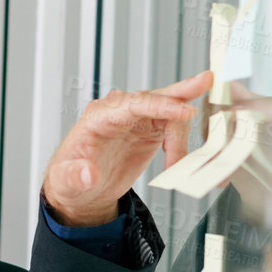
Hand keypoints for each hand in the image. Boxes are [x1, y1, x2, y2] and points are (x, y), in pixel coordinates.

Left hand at [42, 71, 213, 225]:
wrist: (81, 190)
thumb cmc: (70, 178)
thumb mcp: (65, 180)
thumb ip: (74, 176)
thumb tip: (88, 174)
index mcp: (97, 117)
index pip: (132, 104)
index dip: (160, 105)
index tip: (184, 112)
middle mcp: (118, 112)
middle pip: (154, 96)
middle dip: (180, 91)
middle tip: (206, 81)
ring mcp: (135, 119)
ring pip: (169, 112)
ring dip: (180, 137)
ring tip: (176, 164)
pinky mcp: (149, 129)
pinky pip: (173, 126)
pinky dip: (182, 143)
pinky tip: (178, 160)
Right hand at [217, 80, 271, 229]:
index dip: (254, 108)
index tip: (234, 115)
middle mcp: (269, 116)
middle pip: (241, 98)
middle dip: (221, 112)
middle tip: (210, 137)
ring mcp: (246, 123)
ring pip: (219, 110)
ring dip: (210, 132)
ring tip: (214, 162)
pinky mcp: (229, 135)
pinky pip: (209, 130)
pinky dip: (205, 146)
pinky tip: (214, 170)